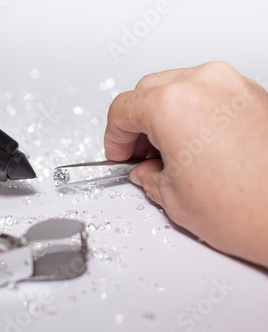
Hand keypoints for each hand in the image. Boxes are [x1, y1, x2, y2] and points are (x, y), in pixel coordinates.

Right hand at [104, 61, 267, 266]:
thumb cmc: (252, 211)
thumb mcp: (175, 199)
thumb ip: (149, 176)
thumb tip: (146, 169)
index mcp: (174, 105)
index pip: (123, 109)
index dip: (114, 137)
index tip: (118, 153)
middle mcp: (206, 84)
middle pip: (148, 90)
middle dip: (136, 123)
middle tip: (137, 153)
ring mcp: (234, 85)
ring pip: (178, 86)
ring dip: (163, 115)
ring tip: (167, 151)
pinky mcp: (254, 94)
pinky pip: (208, 92)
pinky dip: (192, 112)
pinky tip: (193, 144)